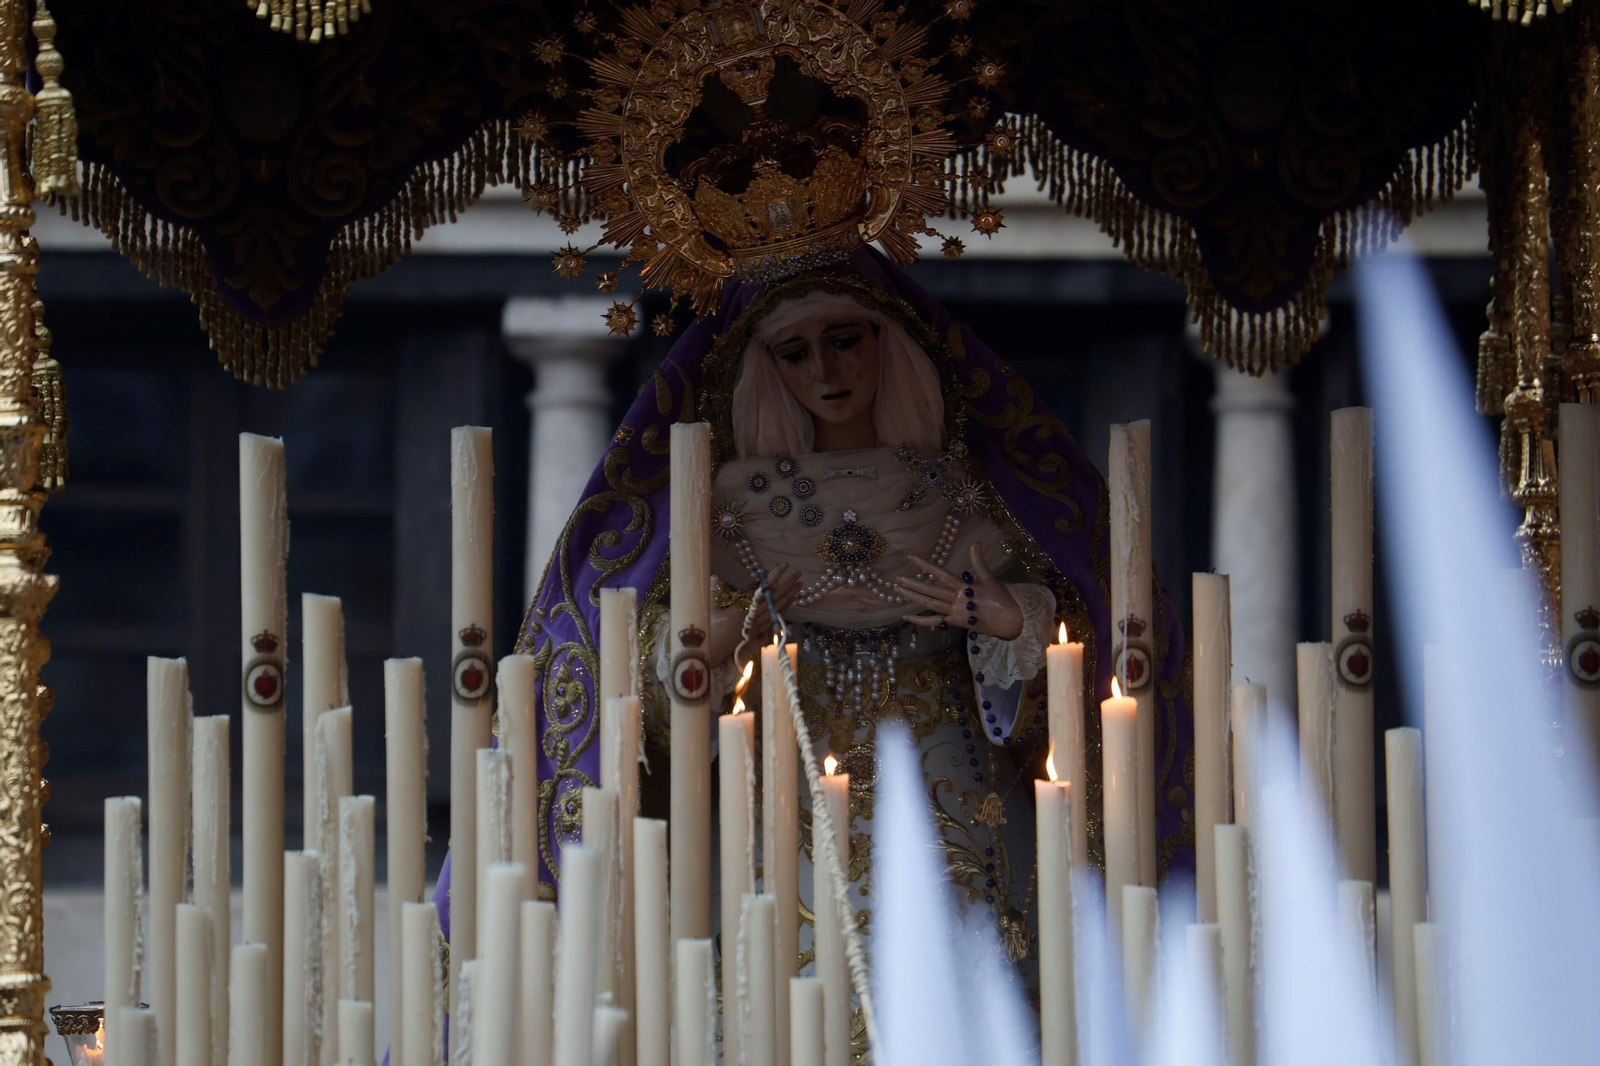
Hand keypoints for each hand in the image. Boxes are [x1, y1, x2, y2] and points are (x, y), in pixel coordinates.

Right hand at [707, 563, 802, 666]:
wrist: (716, 648)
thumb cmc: (712, 626)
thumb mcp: (711, 607)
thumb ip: (714, 590)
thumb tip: (715, 577)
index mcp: (744, 606)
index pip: (763, 588)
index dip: (775, 575)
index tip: (785, 565)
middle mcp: (754, 615)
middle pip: (774, 597)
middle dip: (787, 584)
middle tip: (798, 574)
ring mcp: (760, 623)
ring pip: (778, 607)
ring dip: (790, 595)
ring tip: (800, 584)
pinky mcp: (762, 629)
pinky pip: (777, 616)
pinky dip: (786, 607)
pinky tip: (793, 599)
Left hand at [897, 543, 1022, 639]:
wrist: (1009, 621)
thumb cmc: (1000, 598)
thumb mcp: (990, 578)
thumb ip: (979, 561)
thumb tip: (976, 543)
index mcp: (965, 587)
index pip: (941, 573)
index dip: (925, 565)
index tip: (911, 558)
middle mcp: (957, 600)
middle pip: (931, 592)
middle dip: (914, 585)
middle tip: (898, 579)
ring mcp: (955, 613)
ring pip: (930, 605)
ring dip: (914, 598)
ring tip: (899, 591)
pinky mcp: (954, 623)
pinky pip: (934, 622)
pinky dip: (920, 620)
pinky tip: (906, 617)